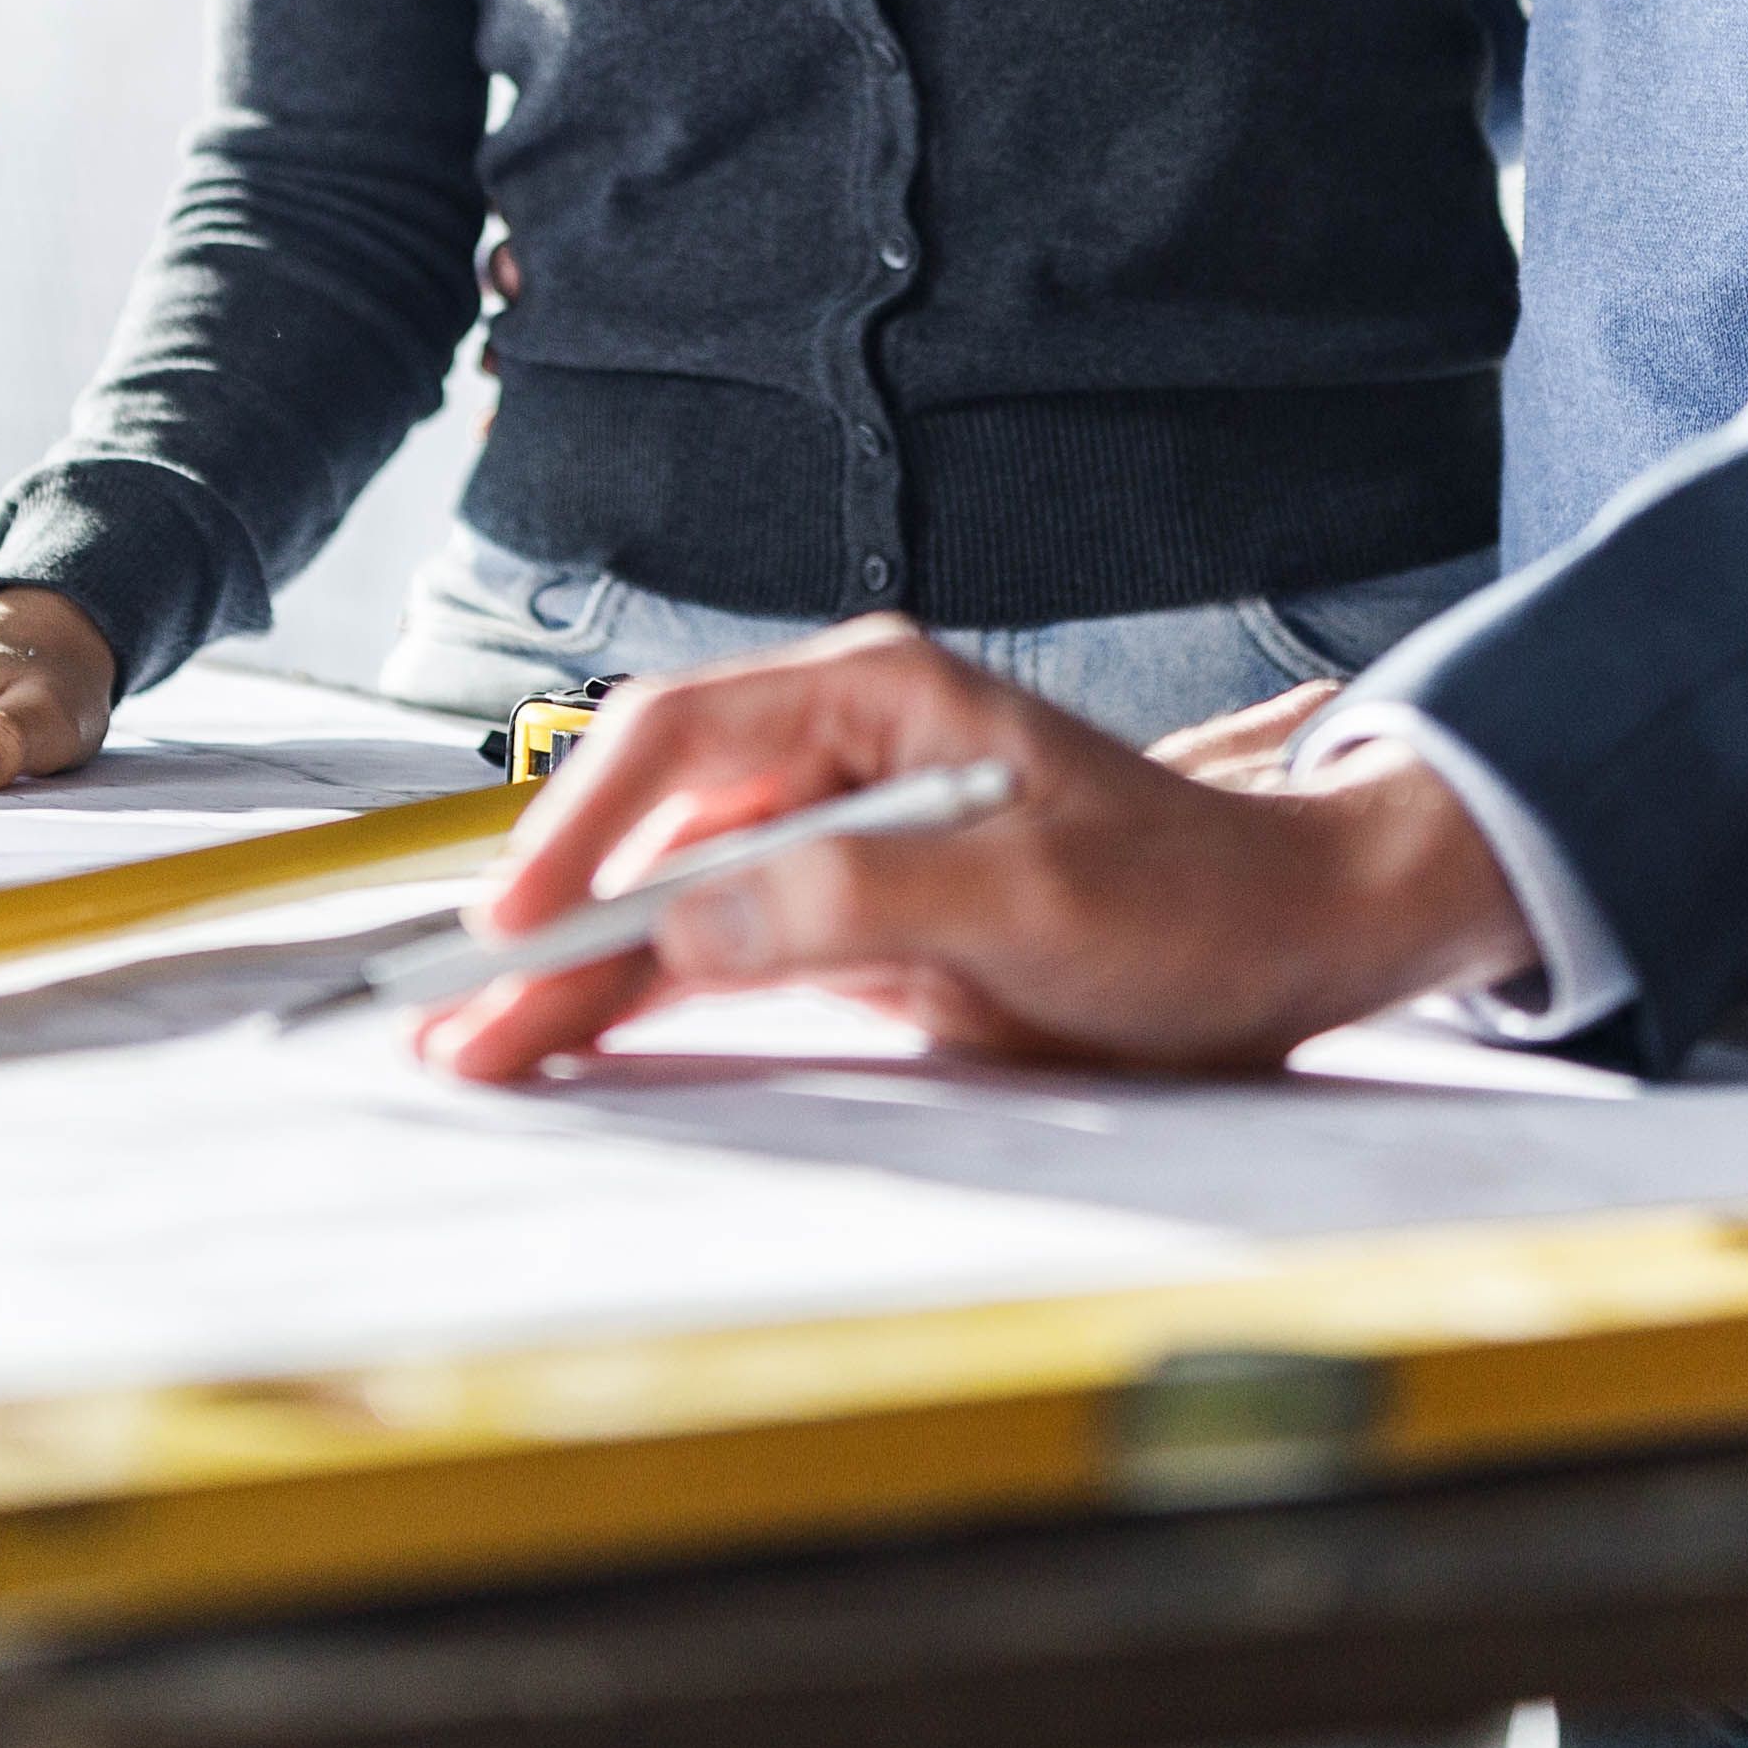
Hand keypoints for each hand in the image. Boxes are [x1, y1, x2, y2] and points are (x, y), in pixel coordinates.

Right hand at [411, 616, 1535, 1081]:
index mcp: (879, 695)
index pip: (681, 737)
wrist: (1293, 942)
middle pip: (652, 822)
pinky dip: (644, 995)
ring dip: (578, 972)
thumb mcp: (1037, 904)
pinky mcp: (851, 912)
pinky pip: (720, 947)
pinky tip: (571, 1041)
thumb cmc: (1194, 902)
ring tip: (479, 1051)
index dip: (580, 827)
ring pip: (670, 896)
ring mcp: (840, 830)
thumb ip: (862, 899)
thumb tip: (696, 914)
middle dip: (548, 920)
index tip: (515, 921)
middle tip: (454, 1020)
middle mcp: (841, 749)